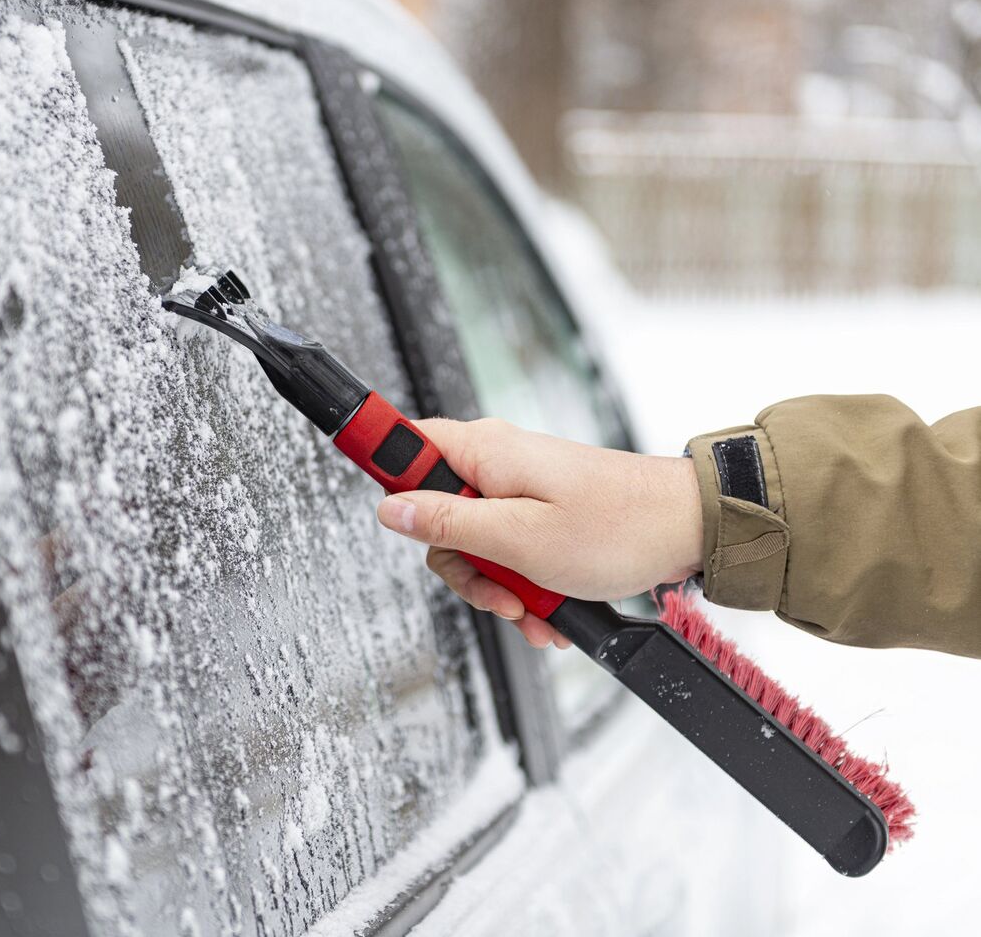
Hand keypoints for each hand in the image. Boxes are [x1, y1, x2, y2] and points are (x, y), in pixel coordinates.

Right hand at [375, 418, 702, 648]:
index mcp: (483, 451)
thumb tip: (392, 509)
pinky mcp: (540, 511)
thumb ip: (448, 524)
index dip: (381, 468)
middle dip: (463, 567)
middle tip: (497, 591)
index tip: (365, 483)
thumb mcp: (519, 538)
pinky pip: (508, 550)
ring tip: (536, 610)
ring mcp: (518, 487)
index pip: (404, 444)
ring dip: (499, 587)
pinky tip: (549, 610)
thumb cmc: (619, 526)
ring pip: (473, 542)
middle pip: (436, 515)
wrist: (689, 530)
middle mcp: (495, 463)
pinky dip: (525, 584)